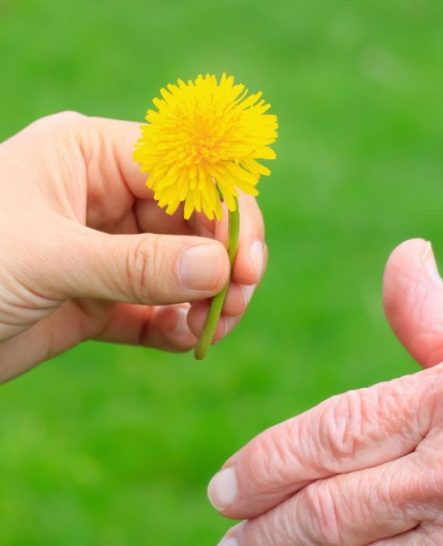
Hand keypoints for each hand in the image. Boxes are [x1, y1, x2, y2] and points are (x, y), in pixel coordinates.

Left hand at [0, 112, 266, 381]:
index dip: (223, 210)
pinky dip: (179, 327)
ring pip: (181, 270)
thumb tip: (219, 270)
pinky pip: (157, 311)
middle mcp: (101, 200)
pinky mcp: (99, 303)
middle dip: (221, 262)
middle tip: (238, 301)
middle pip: (191, 222)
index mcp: (88, 158)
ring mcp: (103, 254)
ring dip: (206, 299)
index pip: (182, 170)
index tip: (245, 260)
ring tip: (210, 329)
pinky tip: (186, 342)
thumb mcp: (49, 257)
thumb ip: (136, 265)